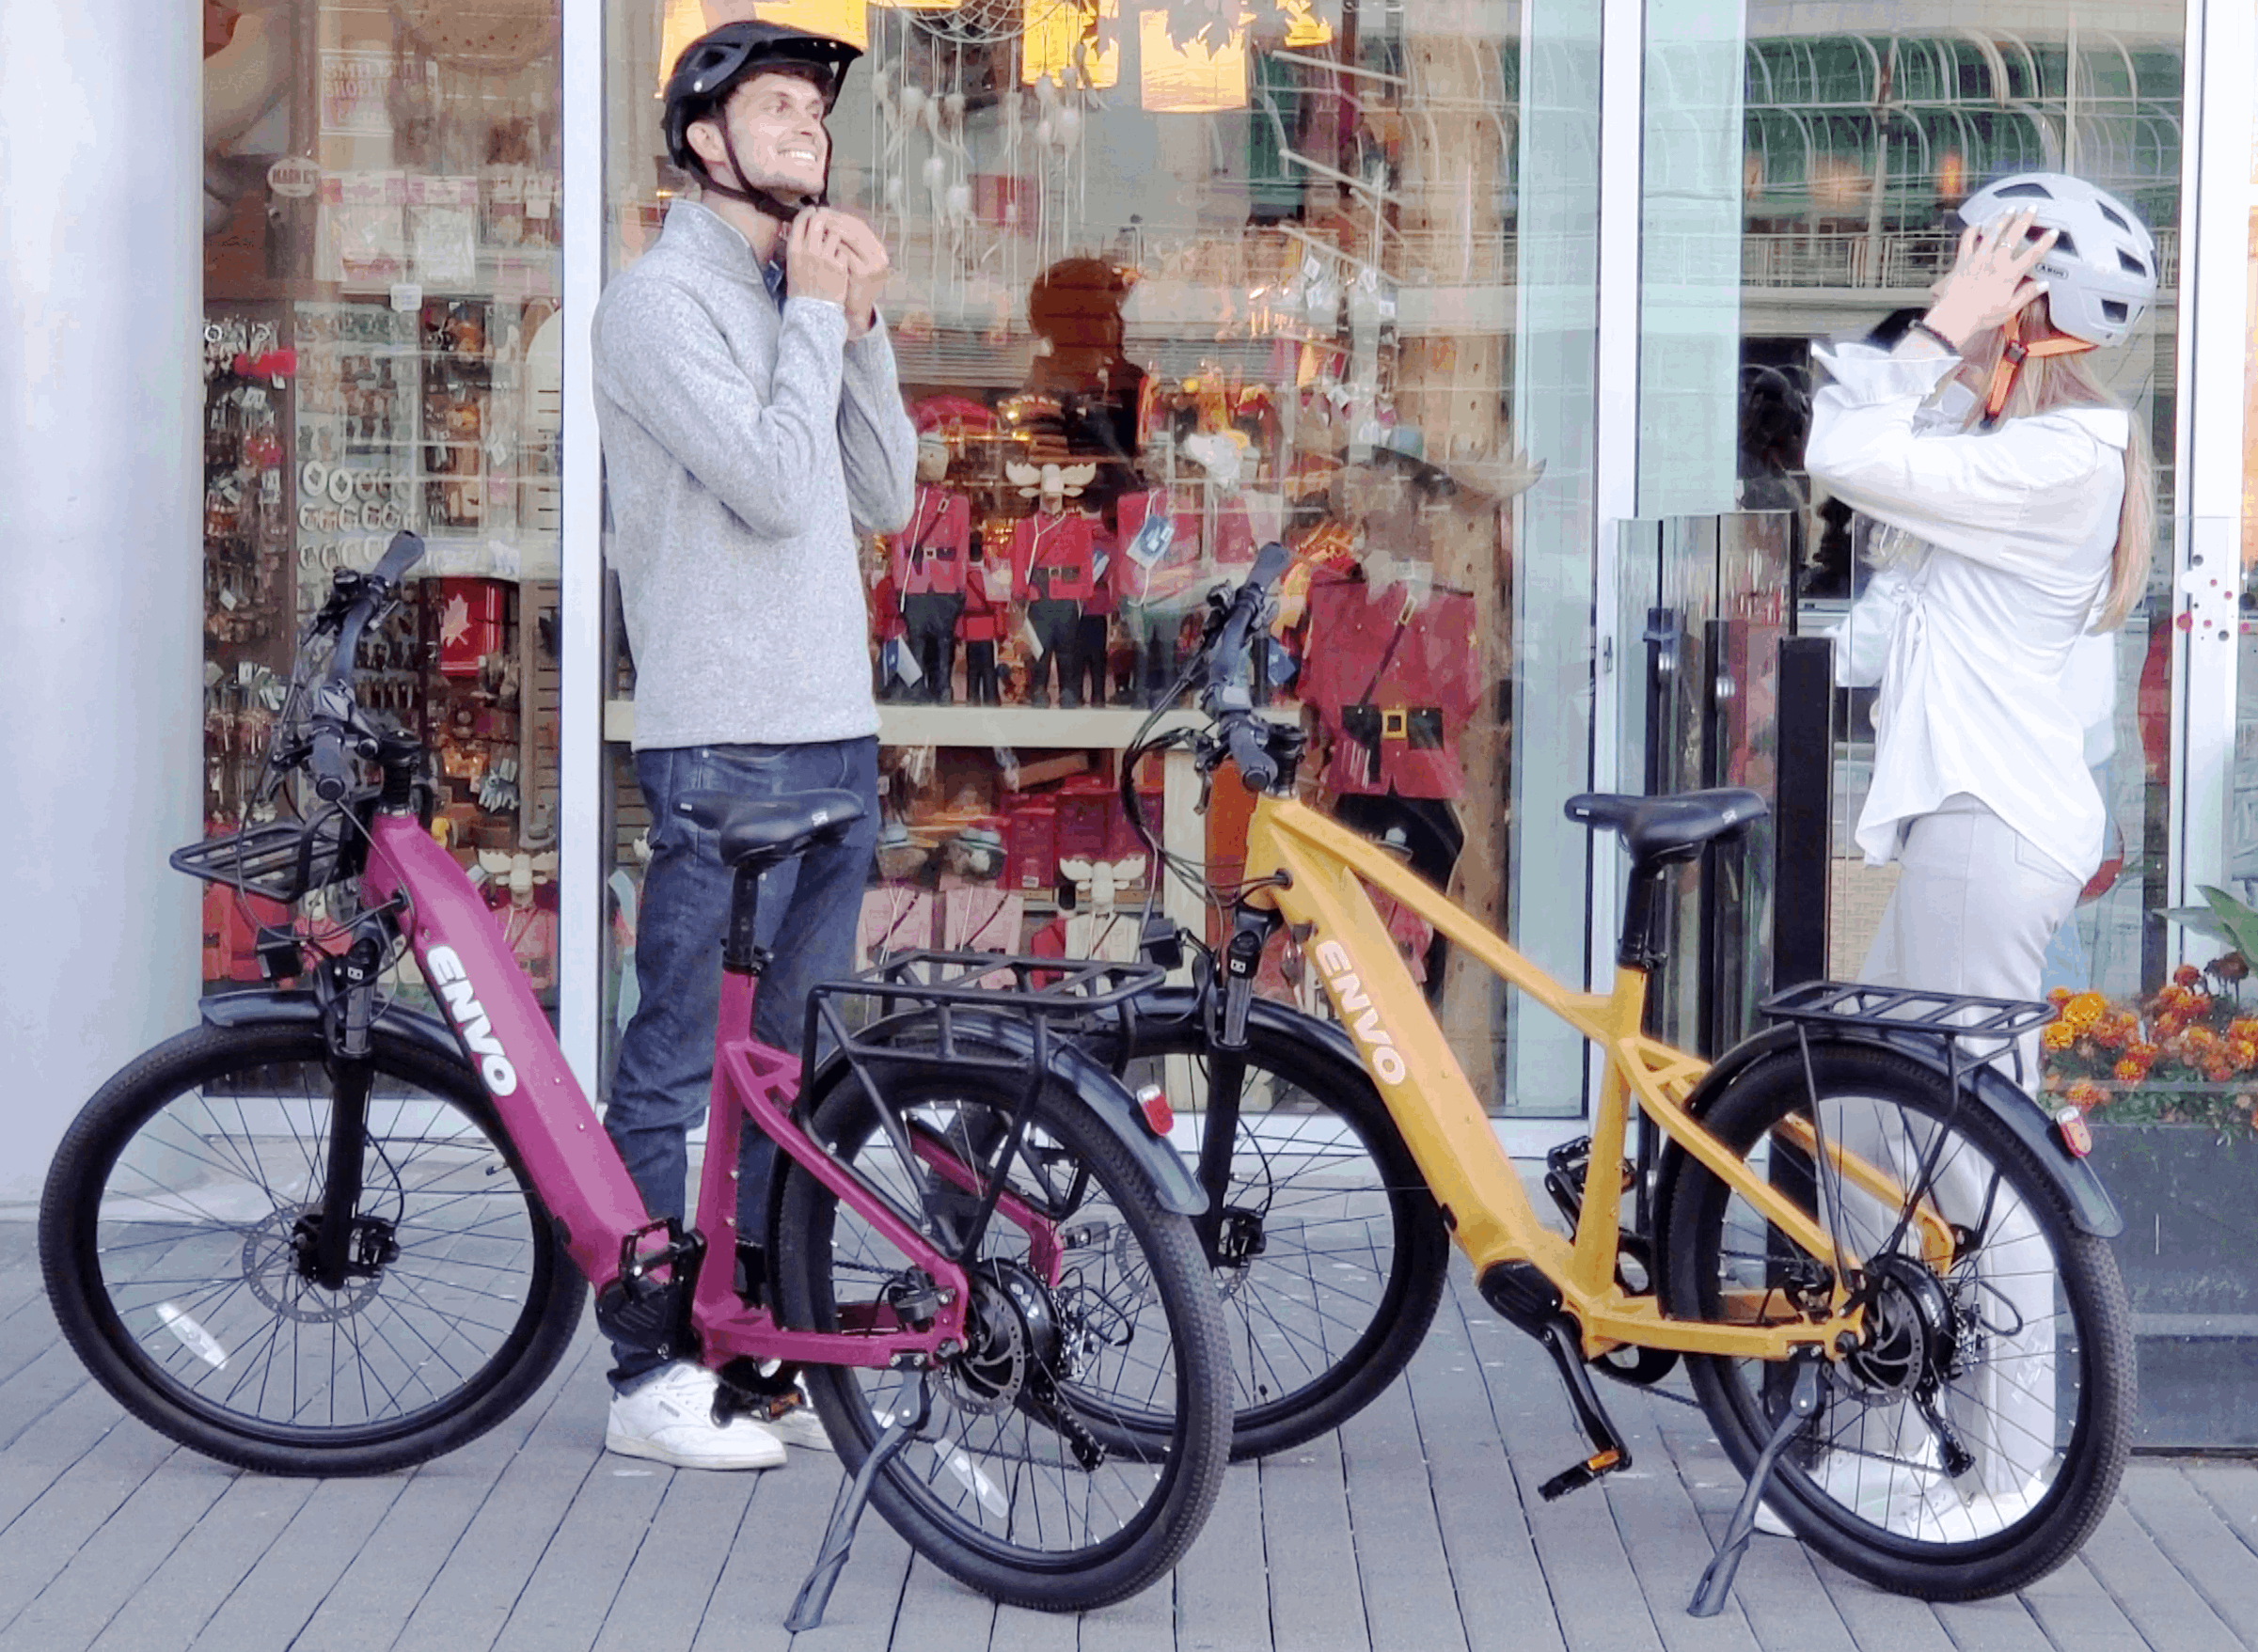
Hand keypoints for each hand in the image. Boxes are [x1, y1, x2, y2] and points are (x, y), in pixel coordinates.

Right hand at [784, 210, 852, 310]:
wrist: (812, 313)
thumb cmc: (802, 290)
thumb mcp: (792, 266)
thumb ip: (797, 246)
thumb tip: (799, 227)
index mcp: (794, 250)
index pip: (801, 220)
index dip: (808, 212)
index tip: (814, 210)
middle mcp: (808, 251)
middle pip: (819, 220)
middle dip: (826, 216)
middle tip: (829, 218)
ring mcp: (825, 258)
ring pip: (836, 232)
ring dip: (837, 234)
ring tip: (837, 240)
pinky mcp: (840, 267)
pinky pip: (844, 249)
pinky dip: (844, 252)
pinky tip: (842, 259)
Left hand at [811, 210, 889, 337]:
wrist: (853, 311)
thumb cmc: (848, 284)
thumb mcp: (852, 261)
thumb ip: (847, 243)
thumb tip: (830, 218)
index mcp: (878, 250)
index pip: (859, 225)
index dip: (841, 216)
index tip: (825, 210)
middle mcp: (880, 256)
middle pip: (856, 229)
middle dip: (836, 219)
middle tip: (819, 212)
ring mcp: (874, 265)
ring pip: (852, 238)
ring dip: (833, 228)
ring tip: (818, 223)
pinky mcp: (864, 273)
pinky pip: (846, 252)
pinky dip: (833, 243)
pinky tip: (820, 239)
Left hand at [1922, 207, 2055, 350]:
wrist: (1955, 317)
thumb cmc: (1981, 316)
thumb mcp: (2009, 309)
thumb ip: (2027, 294)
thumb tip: (2044, 285)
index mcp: (2009, 274)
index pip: (2033, 254)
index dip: (2045, 242)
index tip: (2053, 232)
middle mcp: (1995, 262)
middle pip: (2013, 236)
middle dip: (2024, 219)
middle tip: (2031, 207)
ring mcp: (1978, 259)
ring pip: (1992, 233)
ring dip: (2002, 219)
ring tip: (2009, 209)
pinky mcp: (1963, 261)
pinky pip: (1967, 241)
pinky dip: (1971, 231)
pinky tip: (1976, 224)